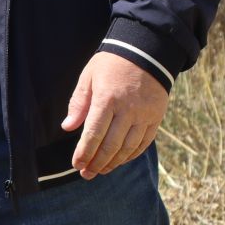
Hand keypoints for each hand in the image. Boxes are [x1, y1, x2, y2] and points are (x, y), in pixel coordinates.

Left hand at [62, 52, 169, 179]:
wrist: (146, 51)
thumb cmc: (112, 63)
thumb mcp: (89, 76)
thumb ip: (78, 102)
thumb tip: (68, 127)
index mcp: (107, 99)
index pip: (93, 134)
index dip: (84, 153)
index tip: (76, 164)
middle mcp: (127, 110)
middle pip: (110, 145)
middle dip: (96, 163)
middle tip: (86, 174)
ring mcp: (143, 115)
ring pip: (128, 148)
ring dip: (113, 163)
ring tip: (101, 171)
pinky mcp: (156, 117)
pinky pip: (144, 143)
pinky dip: (131, 155)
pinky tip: (120, 161)